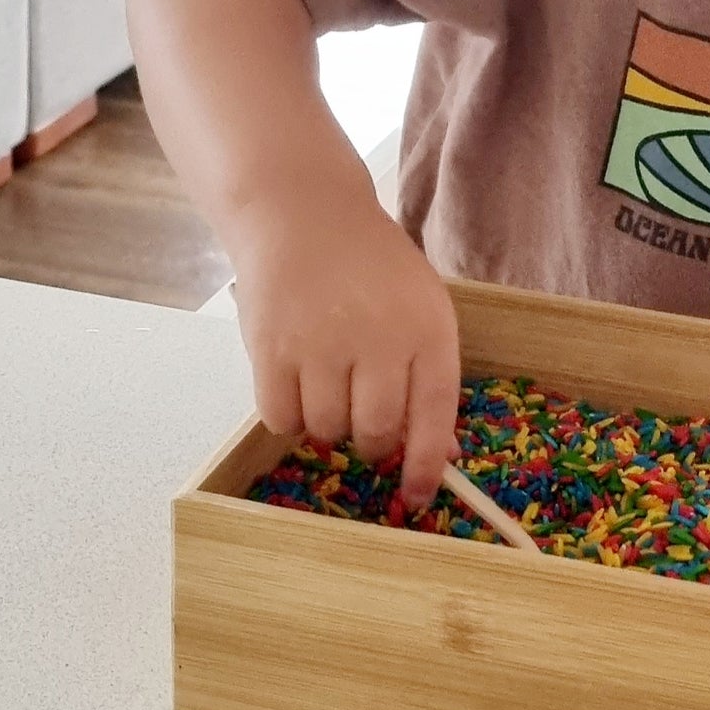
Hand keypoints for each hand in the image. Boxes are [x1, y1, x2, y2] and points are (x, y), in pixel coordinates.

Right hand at [230, 187, 461, 506]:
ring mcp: (321, 343)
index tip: (418, 497)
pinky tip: (296, 383)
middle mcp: (378, 338)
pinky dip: (289, 415)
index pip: (434, 416)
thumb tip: (438, 452)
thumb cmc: (370, 266)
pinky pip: (281, 418)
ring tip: (327, 385)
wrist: (303, 213)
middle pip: (374, 432)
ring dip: (328, 425)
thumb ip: (428, 376)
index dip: (427, 465)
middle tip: (364, 425)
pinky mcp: (271, 348)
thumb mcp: (421, 307)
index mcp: (427, 328)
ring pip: (325, 430)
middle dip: (372, 443)